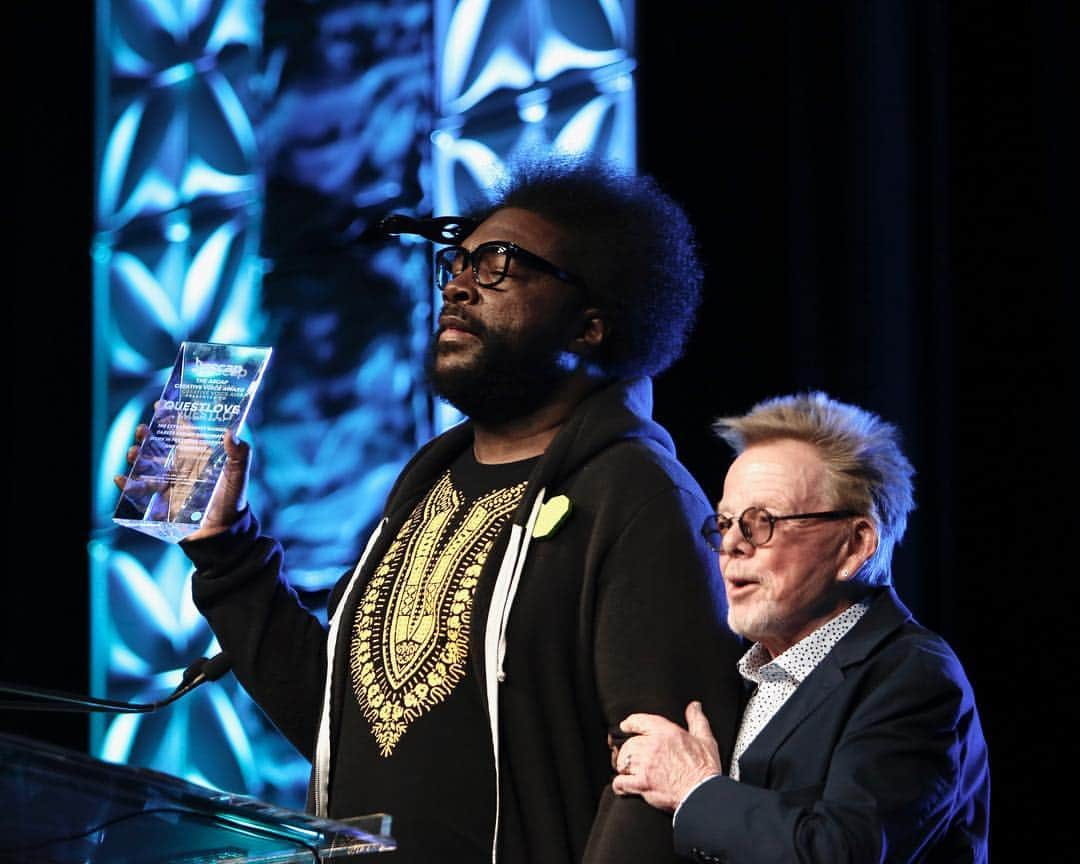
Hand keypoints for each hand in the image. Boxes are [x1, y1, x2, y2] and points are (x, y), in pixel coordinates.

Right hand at [115, 420, 250, 537]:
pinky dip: (128, 485)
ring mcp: (169, 482)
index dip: (171, 417)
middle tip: (141, 430)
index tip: (158, 405)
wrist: (223, 534)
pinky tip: (120, 480)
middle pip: (159, 445)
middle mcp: (182, 466)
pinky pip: (140, 491)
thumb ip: (239, 455)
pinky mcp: (160, 501)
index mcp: (199, 456)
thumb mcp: (239, 476)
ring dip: (136, 456)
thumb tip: (231, 434)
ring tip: (133, 452)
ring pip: (147, 465)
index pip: (183, 432)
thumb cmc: (232, 501)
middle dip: (147, 436)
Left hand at [611, 701, 722, 811]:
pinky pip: (621, 781)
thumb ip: (697, 720)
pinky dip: (619, 784)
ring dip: (624, 767)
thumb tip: (695, 706)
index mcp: (666, 732)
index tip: (626, 726)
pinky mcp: (642, 783)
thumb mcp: (705, 739)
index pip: (639, 721)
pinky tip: (622, 786)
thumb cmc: (705, 769)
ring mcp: (645, 765)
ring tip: (628, 771)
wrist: (702, 794)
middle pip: (628, 743)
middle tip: (632, 758)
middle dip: (629, 751)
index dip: (630, 723)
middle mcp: (653, 746)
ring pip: (623, 761)